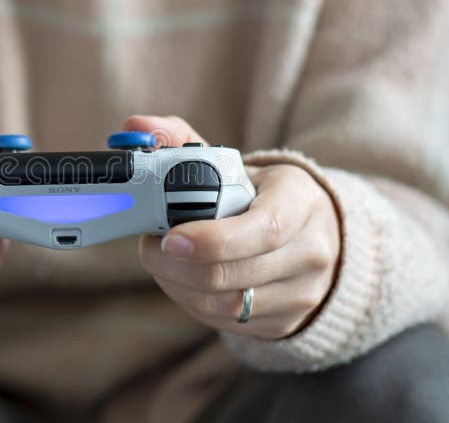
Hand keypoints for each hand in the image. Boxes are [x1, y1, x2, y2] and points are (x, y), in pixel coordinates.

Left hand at [125, 115, 340, 338]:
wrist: (313, 235)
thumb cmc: (260, 195)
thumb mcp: (235, 163)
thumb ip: (181, 141)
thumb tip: (135, 126)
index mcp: (301, 201)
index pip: (264, 229)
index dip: (211, 240)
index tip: (168, 238)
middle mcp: (312, 251)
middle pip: (233, 273)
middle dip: (176, 264)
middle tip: (150, 246)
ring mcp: (302, 292)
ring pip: (225, 304)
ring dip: (177, 284)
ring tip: (161, 260)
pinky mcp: (285, 322)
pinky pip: (226, 322)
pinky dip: (192, 302)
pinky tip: (179, 280)